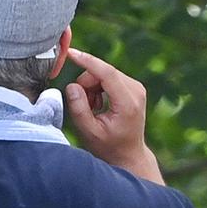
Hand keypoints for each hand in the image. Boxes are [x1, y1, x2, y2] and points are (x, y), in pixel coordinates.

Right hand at [63, 50, 162, 182]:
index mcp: (128, 103)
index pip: (107, 73)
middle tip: (85, 107)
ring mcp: (136, 87)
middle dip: (86, 84)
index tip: (70, 53)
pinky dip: (98, 87)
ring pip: (104, 72)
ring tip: (94, 109)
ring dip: (92, 87)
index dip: (87, 61)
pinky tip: (99, 105)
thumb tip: (72, 86)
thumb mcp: (90, 133)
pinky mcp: (132, 85)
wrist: (128, 154)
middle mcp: (136, 91)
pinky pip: (108, 76)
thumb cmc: (109, 147)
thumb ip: (79, 109)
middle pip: (103, 71)